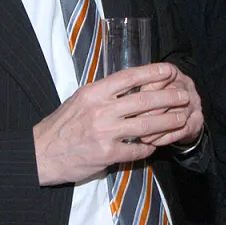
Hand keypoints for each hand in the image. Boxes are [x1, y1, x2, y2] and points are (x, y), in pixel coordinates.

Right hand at [33, 63, 189, 185]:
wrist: (41, 153)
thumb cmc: (63, 124)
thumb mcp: (81, 98)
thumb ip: (105, 92)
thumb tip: (131, 83)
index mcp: (95, 92)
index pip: (129, 77)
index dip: (152, 72)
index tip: (170, 70)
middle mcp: (101, 110)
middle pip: (144, 101)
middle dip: (169, 98)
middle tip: (184, 96)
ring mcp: (104, 133)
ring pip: (146, 126)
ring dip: (168, 122)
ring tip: (182, 119)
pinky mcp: (106, 154)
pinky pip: (136, 150)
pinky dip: (149, 148)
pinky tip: (156, 145)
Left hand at [138, 66, 203, 147]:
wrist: (180, 117)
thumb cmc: (155, 102)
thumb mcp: (146, 90)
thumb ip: (136, 89)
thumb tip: (120, 97)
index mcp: (172, 74)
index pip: (166, 73)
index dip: (152, 83)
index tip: (137, 95)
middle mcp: (186, 86)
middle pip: (173, 94)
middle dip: (153, 109)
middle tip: (134, 121)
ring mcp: (194, 104)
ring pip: (178, 114)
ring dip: (158, 127)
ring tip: (142, 137)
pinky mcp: (197, 122)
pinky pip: (183, 130)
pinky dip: (167, 137)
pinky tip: (153, 142)